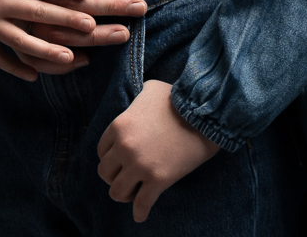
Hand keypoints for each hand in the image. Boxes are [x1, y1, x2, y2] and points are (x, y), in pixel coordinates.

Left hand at [97, 79, 219, 221]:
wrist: (205, 112)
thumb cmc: (179, 98)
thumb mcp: (150, 89)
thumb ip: (135, 100)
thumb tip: (135, 106)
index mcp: (119, 126)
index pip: (101, 151)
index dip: (110, 157)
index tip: (119, 161)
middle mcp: (125, 147)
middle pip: (105, 173)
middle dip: (114, 176)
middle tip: (126, 176)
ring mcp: (140, 165)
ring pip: (117, 192)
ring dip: (124, 194)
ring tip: (133, 193)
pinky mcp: (159, 179)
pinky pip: (141, 204)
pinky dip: (140, 212)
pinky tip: (141, 216)